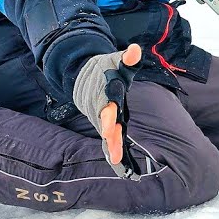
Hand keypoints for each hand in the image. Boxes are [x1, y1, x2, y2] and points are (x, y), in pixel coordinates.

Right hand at [72, 43, 142, 177]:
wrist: (84, 75)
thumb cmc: (106, 68)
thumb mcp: (116, 61)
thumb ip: (127, 58)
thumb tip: (134, 50)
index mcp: (107, 94)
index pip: (107, 105)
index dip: (108, 115)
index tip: (111, 126)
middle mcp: (103, 109)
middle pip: (106, 124)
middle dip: (110, 136)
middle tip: (115, 149)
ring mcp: (103, 118)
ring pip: (107, 136)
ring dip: (112, 149)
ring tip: (119, 164)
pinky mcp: (106, 125)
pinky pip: (110, 141)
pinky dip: (114, 153)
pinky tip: (121, 169)